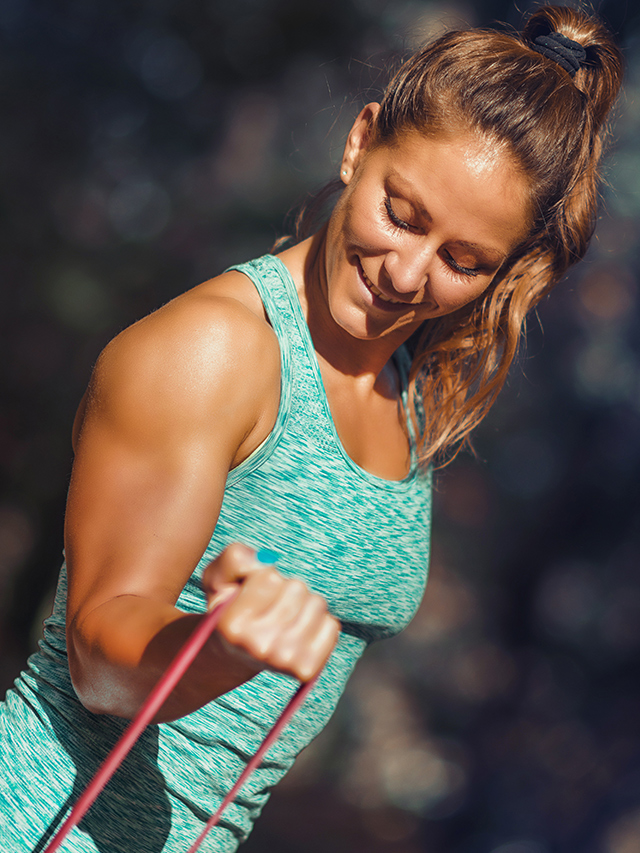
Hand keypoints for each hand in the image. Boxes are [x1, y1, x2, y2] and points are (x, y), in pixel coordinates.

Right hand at [202, 543, 339, 681]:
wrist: (238, 653)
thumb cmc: (231, 606)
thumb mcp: (219, 576)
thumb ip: (234, 559)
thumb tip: (261, 561)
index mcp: (232, 625)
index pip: (269, 577)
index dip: (263, 577)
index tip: (252, 591)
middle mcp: (258, 647)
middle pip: (297, 588)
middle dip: (286, 588)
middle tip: (271, 604)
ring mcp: (285, 660)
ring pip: (316, 604)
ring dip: (304, 603)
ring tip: (285, 616)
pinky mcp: (307, 668)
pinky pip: (331, 625)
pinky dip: (319, 622)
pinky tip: (299, 630)